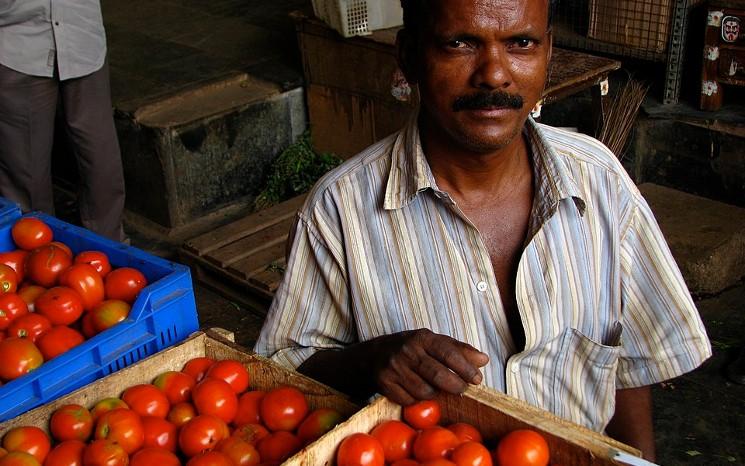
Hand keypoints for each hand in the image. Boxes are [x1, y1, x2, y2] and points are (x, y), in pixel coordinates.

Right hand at [369, 328, 488, 404]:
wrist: (372, 355)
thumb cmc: (411, 348)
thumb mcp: (433, 342)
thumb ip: (459, 350)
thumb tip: (483, 360)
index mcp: (422, 337)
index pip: (448, 353)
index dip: (465, 368)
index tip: (477, 379)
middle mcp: (407, 351)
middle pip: (438, 375)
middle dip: (455, 386)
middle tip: (463, 390)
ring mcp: (394, 368)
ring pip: (425, 392)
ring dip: (435, 394)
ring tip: (436, 388)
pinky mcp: (385, 384)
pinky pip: (409, 401)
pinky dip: (417, 400)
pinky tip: (417, 392)